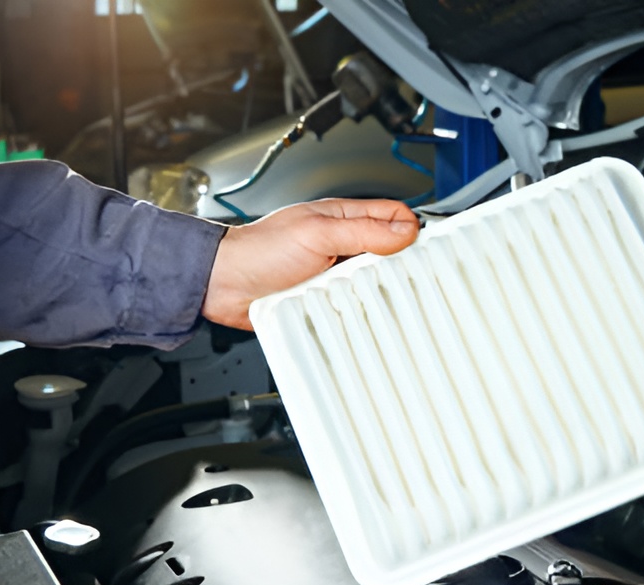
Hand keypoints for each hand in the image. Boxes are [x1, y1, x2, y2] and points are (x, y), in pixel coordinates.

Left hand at [202, 198, 419, 329]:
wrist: (224, 286)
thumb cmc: (258, 251)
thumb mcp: (317, 234)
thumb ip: (363, 231)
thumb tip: (406, 231)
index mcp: (343, 217)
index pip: (394, 216)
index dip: (410, 230)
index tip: (419, 250)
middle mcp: (341, 243)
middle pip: (389, 251)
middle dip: (396, 264)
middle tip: (398, 276)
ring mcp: (333, 272)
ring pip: (373, 281)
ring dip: (373, 289)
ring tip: (368, 293)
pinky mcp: (324, 298)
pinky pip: (353, 305)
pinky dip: (355, 309)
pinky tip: (351, 310)